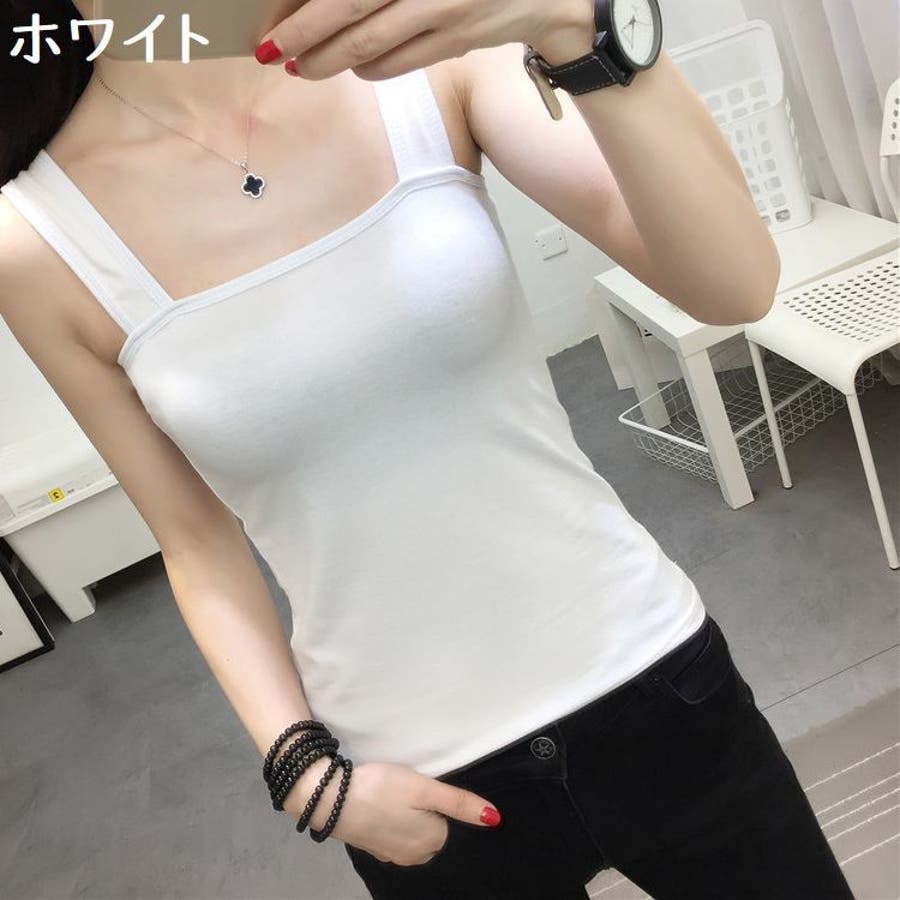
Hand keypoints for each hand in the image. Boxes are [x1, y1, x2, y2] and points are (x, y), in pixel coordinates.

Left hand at [255, 0, 594, 80]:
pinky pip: (401, 64)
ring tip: (303, 68)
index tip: (274, 21)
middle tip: (275, 53)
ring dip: (331, 61)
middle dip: (304, 35)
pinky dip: (370, 69)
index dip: (306, 5)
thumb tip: (328, 1)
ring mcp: (446, 9)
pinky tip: (354, 69)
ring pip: (372, 45)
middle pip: (350, 9)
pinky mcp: (459, 41)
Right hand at [283, 757, 500, 865]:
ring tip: (390, 794)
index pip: (449, 817)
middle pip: (433, 825)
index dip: (435, 797)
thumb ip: (460, 803)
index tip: (420, 786)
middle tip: (404, 787)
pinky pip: (394, 831)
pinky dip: (390, 818)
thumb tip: (495, 818)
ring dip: (406, 812)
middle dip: (422, 807)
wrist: (329, 798)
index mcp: (433, 843)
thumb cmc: (381, 789)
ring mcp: (393, 856)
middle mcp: (416, 857)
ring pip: (413, 828)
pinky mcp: (375, 848)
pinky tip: (379, 804)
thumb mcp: (424, 789)